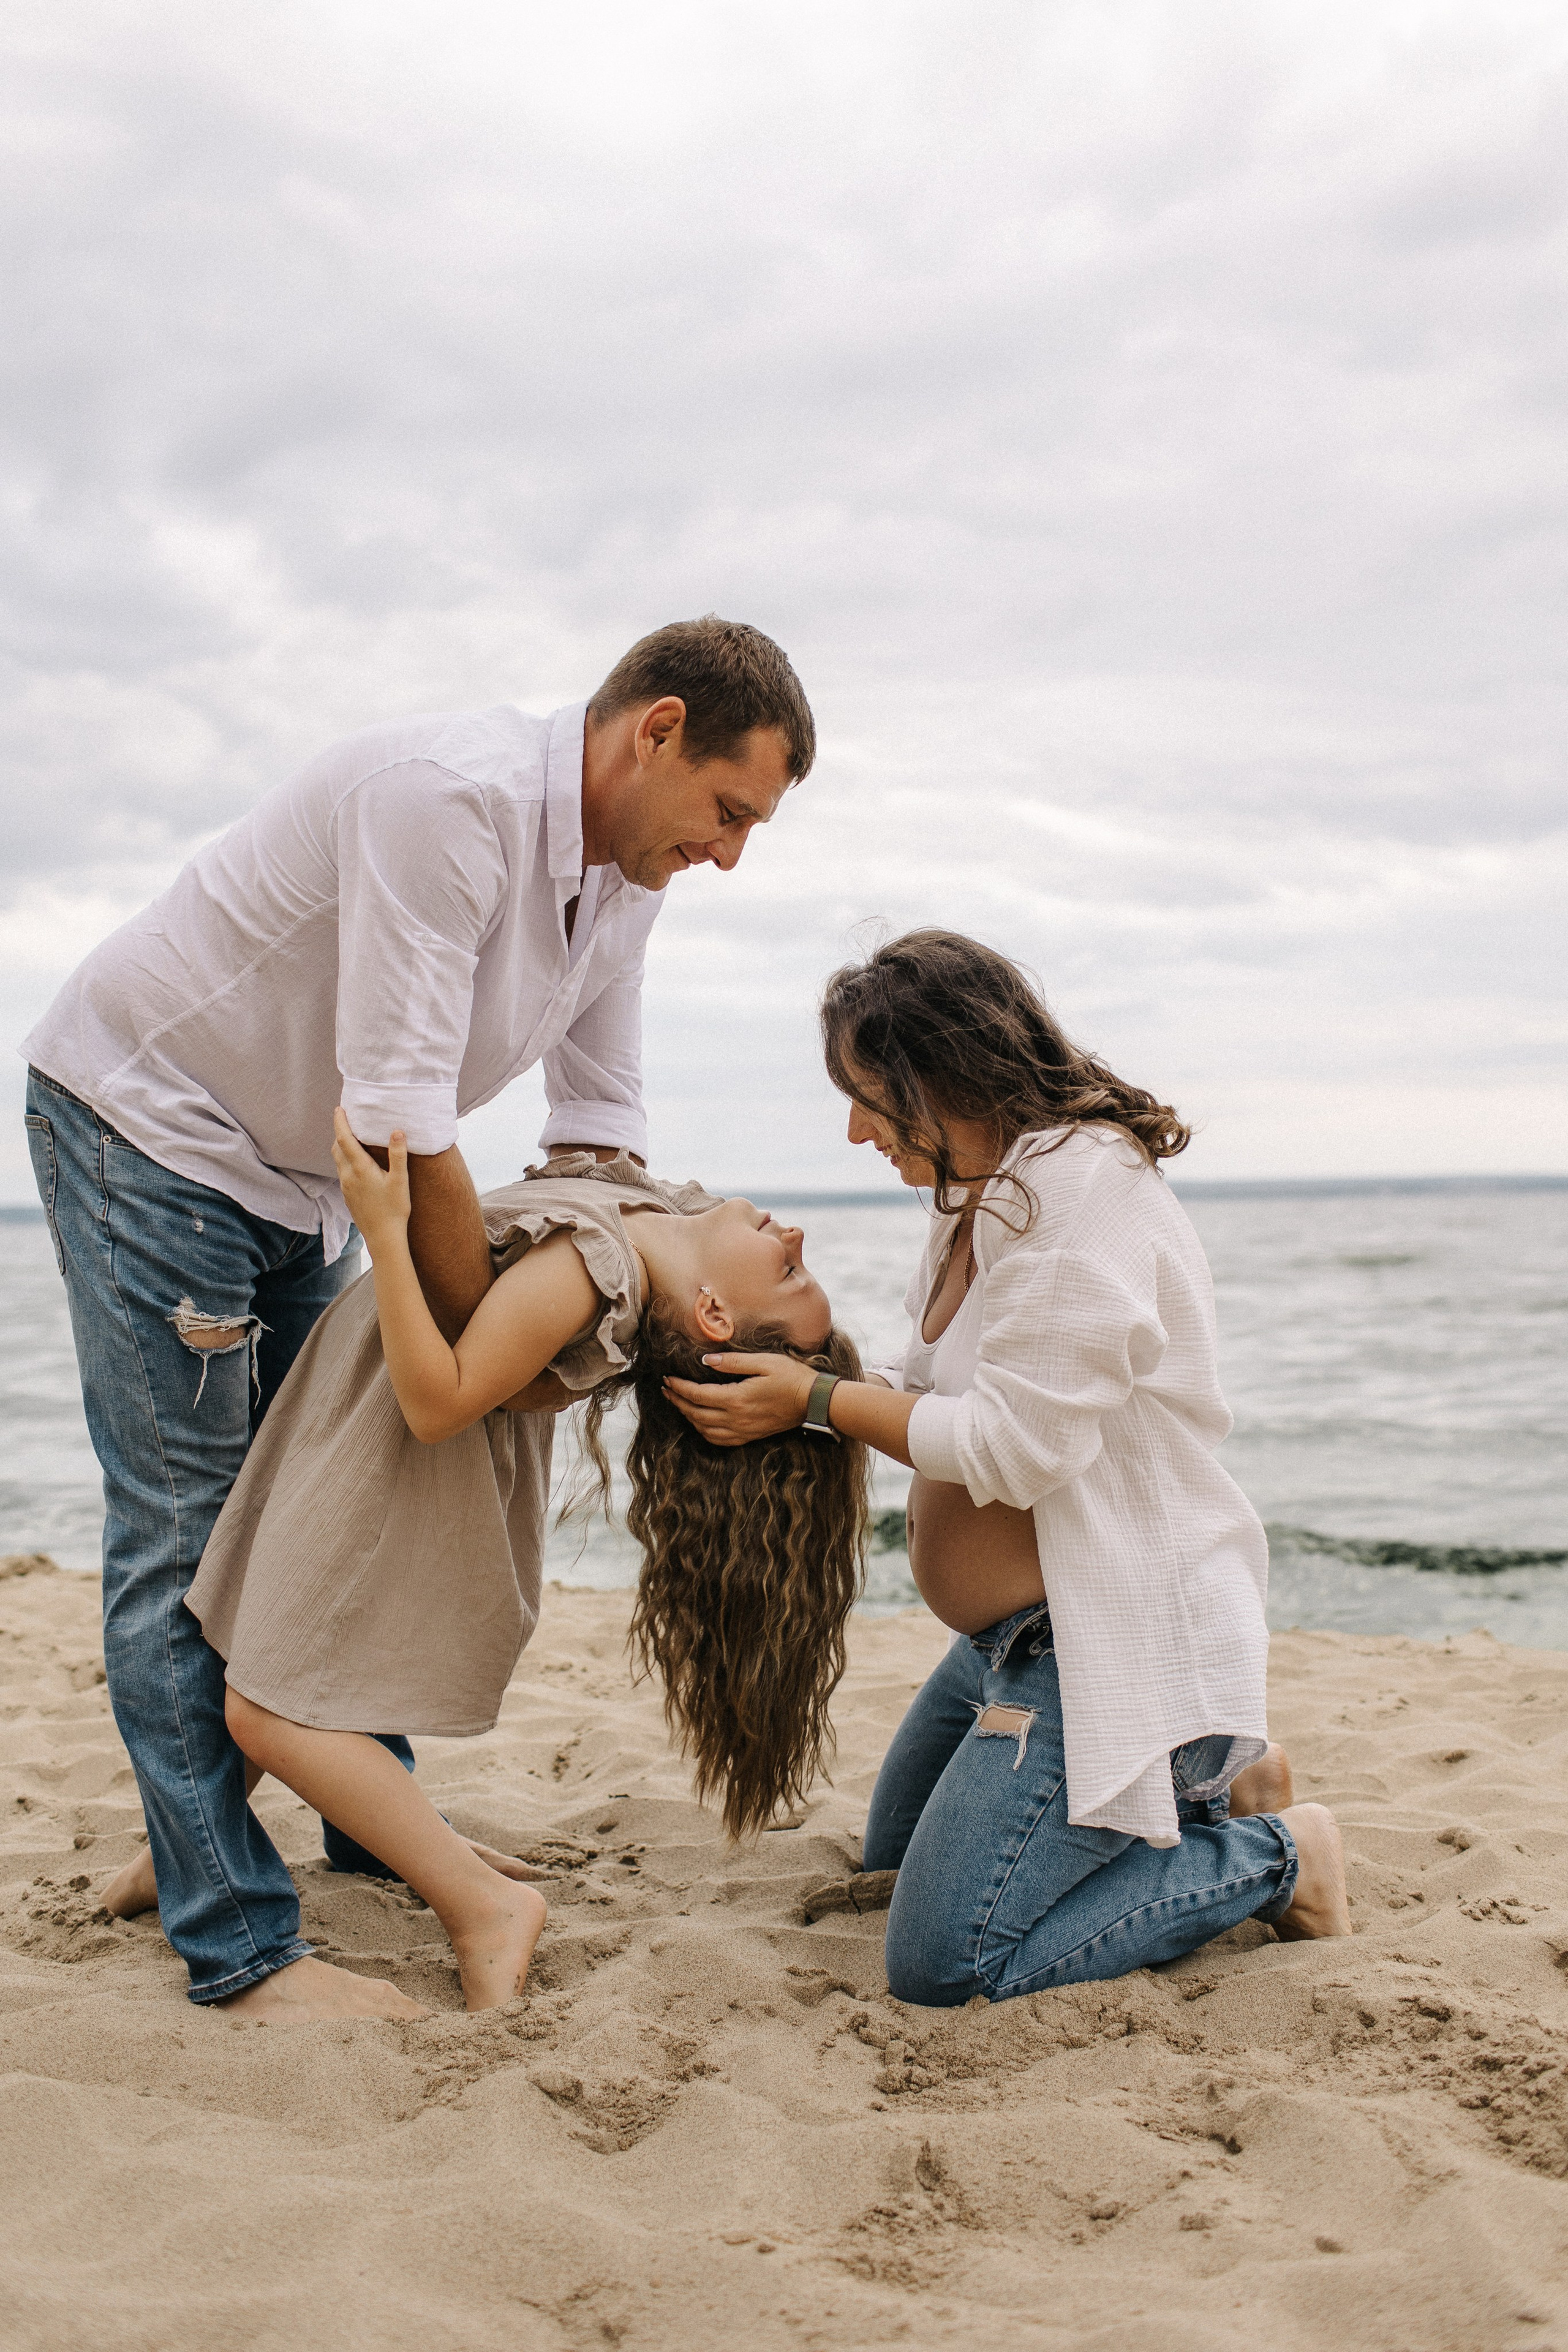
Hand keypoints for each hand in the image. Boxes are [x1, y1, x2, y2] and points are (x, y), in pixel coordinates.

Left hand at [332, 1107, 410, 1250]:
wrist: (383, 1237)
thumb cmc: (394, 1209)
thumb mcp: (400, 1181)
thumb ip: (398, 1155)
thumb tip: (396, 1131)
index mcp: (360, 1169)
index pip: (345, 1139)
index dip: (341, 1122)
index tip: (339, 1109)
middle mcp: (348, 1176)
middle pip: (337, 1148)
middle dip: (340, 1132)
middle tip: (347, 1120)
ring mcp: (346, 1187)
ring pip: (338, 1160)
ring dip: (341, 1146)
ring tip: (352, 1138)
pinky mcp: (348, 1196)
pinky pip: (342, 1172)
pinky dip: (345, 1160)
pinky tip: (357, 1162)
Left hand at [663, 1353, 815, 1448]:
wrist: (813, 1401)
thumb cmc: (791, 1377)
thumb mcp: (763, 1362)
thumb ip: (732, 1362)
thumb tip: (706, 1361)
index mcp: (736, 1399)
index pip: (697, 1395)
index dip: (679, 1387)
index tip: (667, 1378)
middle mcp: (736, 1419)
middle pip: (696, 1413)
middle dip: (677, 1401)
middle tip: (666, 1390)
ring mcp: (743, 1430)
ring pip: (705, 1430)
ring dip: (689, 1417)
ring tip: (679, 1403)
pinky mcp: (750, 1436)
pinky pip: (720, 1440)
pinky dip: (704, 1433)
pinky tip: (701, 1424)